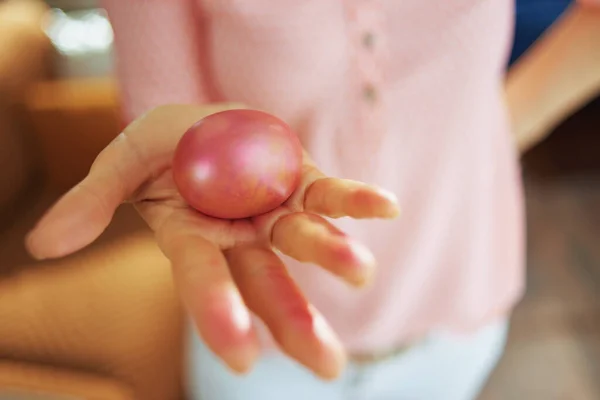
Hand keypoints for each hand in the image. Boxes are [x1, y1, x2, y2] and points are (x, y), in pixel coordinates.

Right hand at [26, 104, 399, 378]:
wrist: (204, 123)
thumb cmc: (161, 146)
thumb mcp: (121, 163)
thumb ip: (92, 202)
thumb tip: (42, 246)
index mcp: (194, 238)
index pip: (204, 280)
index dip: (219, 314)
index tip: (242, 360)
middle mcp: (241, 236)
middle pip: (269, 283)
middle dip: (296, 320)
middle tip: (327, 364)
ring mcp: (276, 210)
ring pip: (305, 240)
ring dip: (334, 256)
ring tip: (359, 273)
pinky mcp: (302, 181)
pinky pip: (331, 193)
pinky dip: (356, 201)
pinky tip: (386, 208)